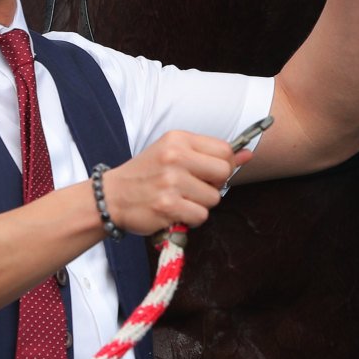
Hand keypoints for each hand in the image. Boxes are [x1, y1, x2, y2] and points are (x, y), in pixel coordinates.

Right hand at [101, 131, 249, 235]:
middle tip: (194, 188)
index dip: (223, 164)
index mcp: (178, 139)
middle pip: (223, 173)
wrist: (111, 197)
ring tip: (180, 199)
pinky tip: (175, 211)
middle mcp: (175, 157)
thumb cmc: (146, 175)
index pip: (224, 149)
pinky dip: (191, 218)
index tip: (209, 173)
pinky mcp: (168, 206)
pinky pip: (201, 216)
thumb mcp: (174, 154)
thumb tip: (248, 155)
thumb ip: (210, 154)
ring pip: (214, 198)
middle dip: (214, 185)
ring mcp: (171, 182)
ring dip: (201, 204)